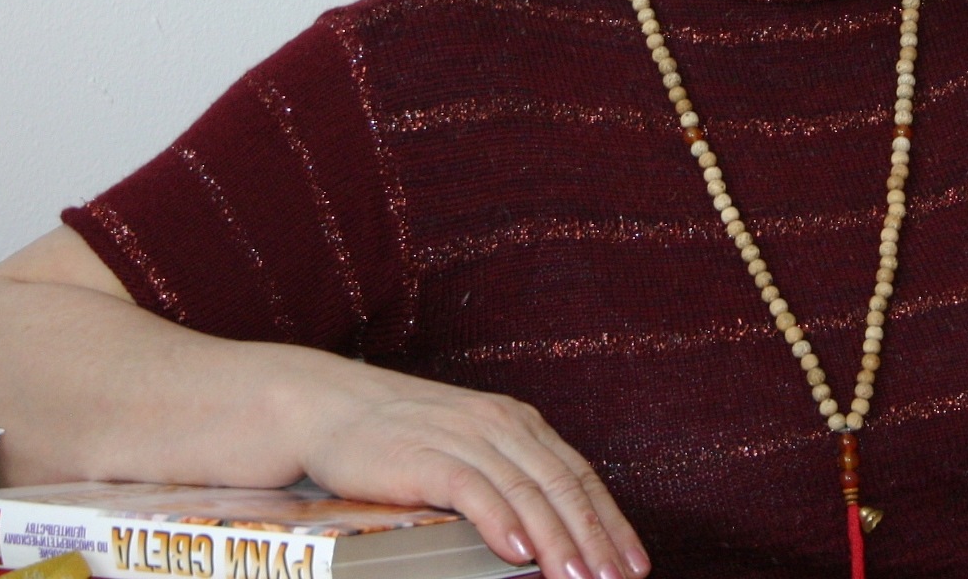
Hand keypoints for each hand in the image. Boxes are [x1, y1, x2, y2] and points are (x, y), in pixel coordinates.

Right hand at [295, 361, 649, 578]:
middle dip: (595, 537)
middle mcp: (499, 424)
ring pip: (525, 491)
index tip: (635, 562)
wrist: (332, 406)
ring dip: (557, 539)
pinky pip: (472, 489)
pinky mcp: (427, 455)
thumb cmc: (403, 437)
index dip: (611, 519)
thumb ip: (507, 479)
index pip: (578, 473)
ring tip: (579, 578)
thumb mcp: (468, 448)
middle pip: (561, 485)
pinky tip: (518, 551)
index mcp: (517, 422)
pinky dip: (499, 520)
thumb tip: (548, 535)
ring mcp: (464, 437)